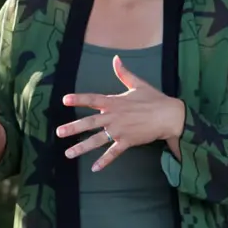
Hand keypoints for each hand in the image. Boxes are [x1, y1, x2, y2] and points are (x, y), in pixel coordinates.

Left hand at [57, 55, 184, 171]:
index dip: (78, 99)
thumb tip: (116, 58)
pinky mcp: (127, 142)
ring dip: (82, 147)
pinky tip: (94, 168)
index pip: (92, 99)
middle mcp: (114, 116)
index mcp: (114, 102)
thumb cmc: (154, 99)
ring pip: (97, 140)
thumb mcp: (138, 84)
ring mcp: (119, 130)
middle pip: (89, 122)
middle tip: (59, 132)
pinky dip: (104, 161)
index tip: (64, 100)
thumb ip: (124, 73)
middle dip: (73, 128)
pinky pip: (113, 153)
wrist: (169, 116)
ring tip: (69, 153)